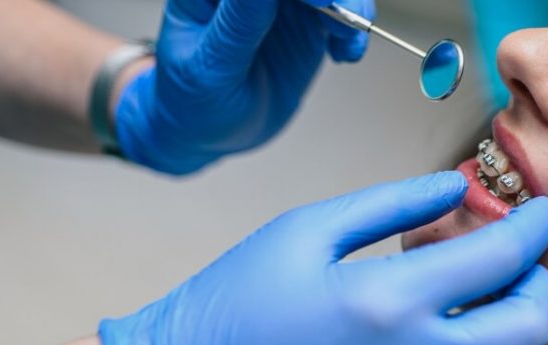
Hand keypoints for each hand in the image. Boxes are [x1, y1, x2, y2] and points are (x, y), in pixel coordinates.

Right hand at [99, 172, 547, 344]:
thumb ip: (392, 204)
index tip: (545, 214)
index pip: (503, 258)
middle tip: (523, 267)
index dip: (536, 228)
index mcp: (390, 298)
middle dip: (541, 286)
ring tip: (496, 318)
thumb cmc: (238, 301)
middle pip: (529, 328)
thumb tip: (457, 187)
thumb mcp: (308, 229)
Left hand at [113, 0, 374, 174]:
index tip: (321, 1)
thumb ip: (239, 24)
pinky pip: (343, 11)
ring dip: (352, 7)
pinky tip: (346, 54)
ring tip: (349, 43)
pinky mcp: (307, 22)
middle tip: (346, 23)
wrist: (210, 129)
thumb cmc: (193, 99)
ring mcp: (281, 4)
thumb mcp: (210, 66)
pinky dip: (354, 30)